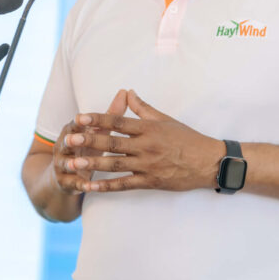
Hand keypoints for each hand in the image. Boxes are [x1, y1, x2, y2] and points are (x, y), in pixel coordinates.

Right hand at [51, 89, 127, 194]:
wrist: (64, 174)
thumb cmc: (87, 147)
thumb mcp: (97, 132)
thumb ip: (110, 114)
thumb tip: (125, 91)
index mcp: (72, 132)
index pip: (74, 124)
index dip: (78, 122)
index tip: (82, 117)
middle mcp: (63, 147)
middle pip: (66, 142)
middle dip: (70, 141)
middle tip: (72, 139)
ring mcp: (62, 165)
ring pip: (66, 163)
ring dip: (71, 164)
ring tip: (75, 164)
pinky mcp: (65, 182)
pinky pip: (72, 184)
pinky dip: (79, 185)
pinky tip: (87, 187)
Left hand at [63, 90, 223, 192]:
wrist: (209, 162)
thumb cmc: (187, 138)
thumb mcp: (165, 119)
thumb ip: (143, 107)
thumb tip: (127, 92)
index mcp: (149, 128)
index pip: (119, 122)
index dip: (98, 119)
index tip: (79, 117)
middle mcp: (146, 146)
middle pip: (113, 143)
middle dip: (90, 141)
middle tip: (70, 139)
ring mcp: (148, 165)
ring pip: (116, 165)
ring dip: (93, 164)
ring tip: (73, 163)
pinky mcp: (150, 182)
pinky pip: (125, 185)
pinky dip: (107, 187)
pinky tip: (90, 187)